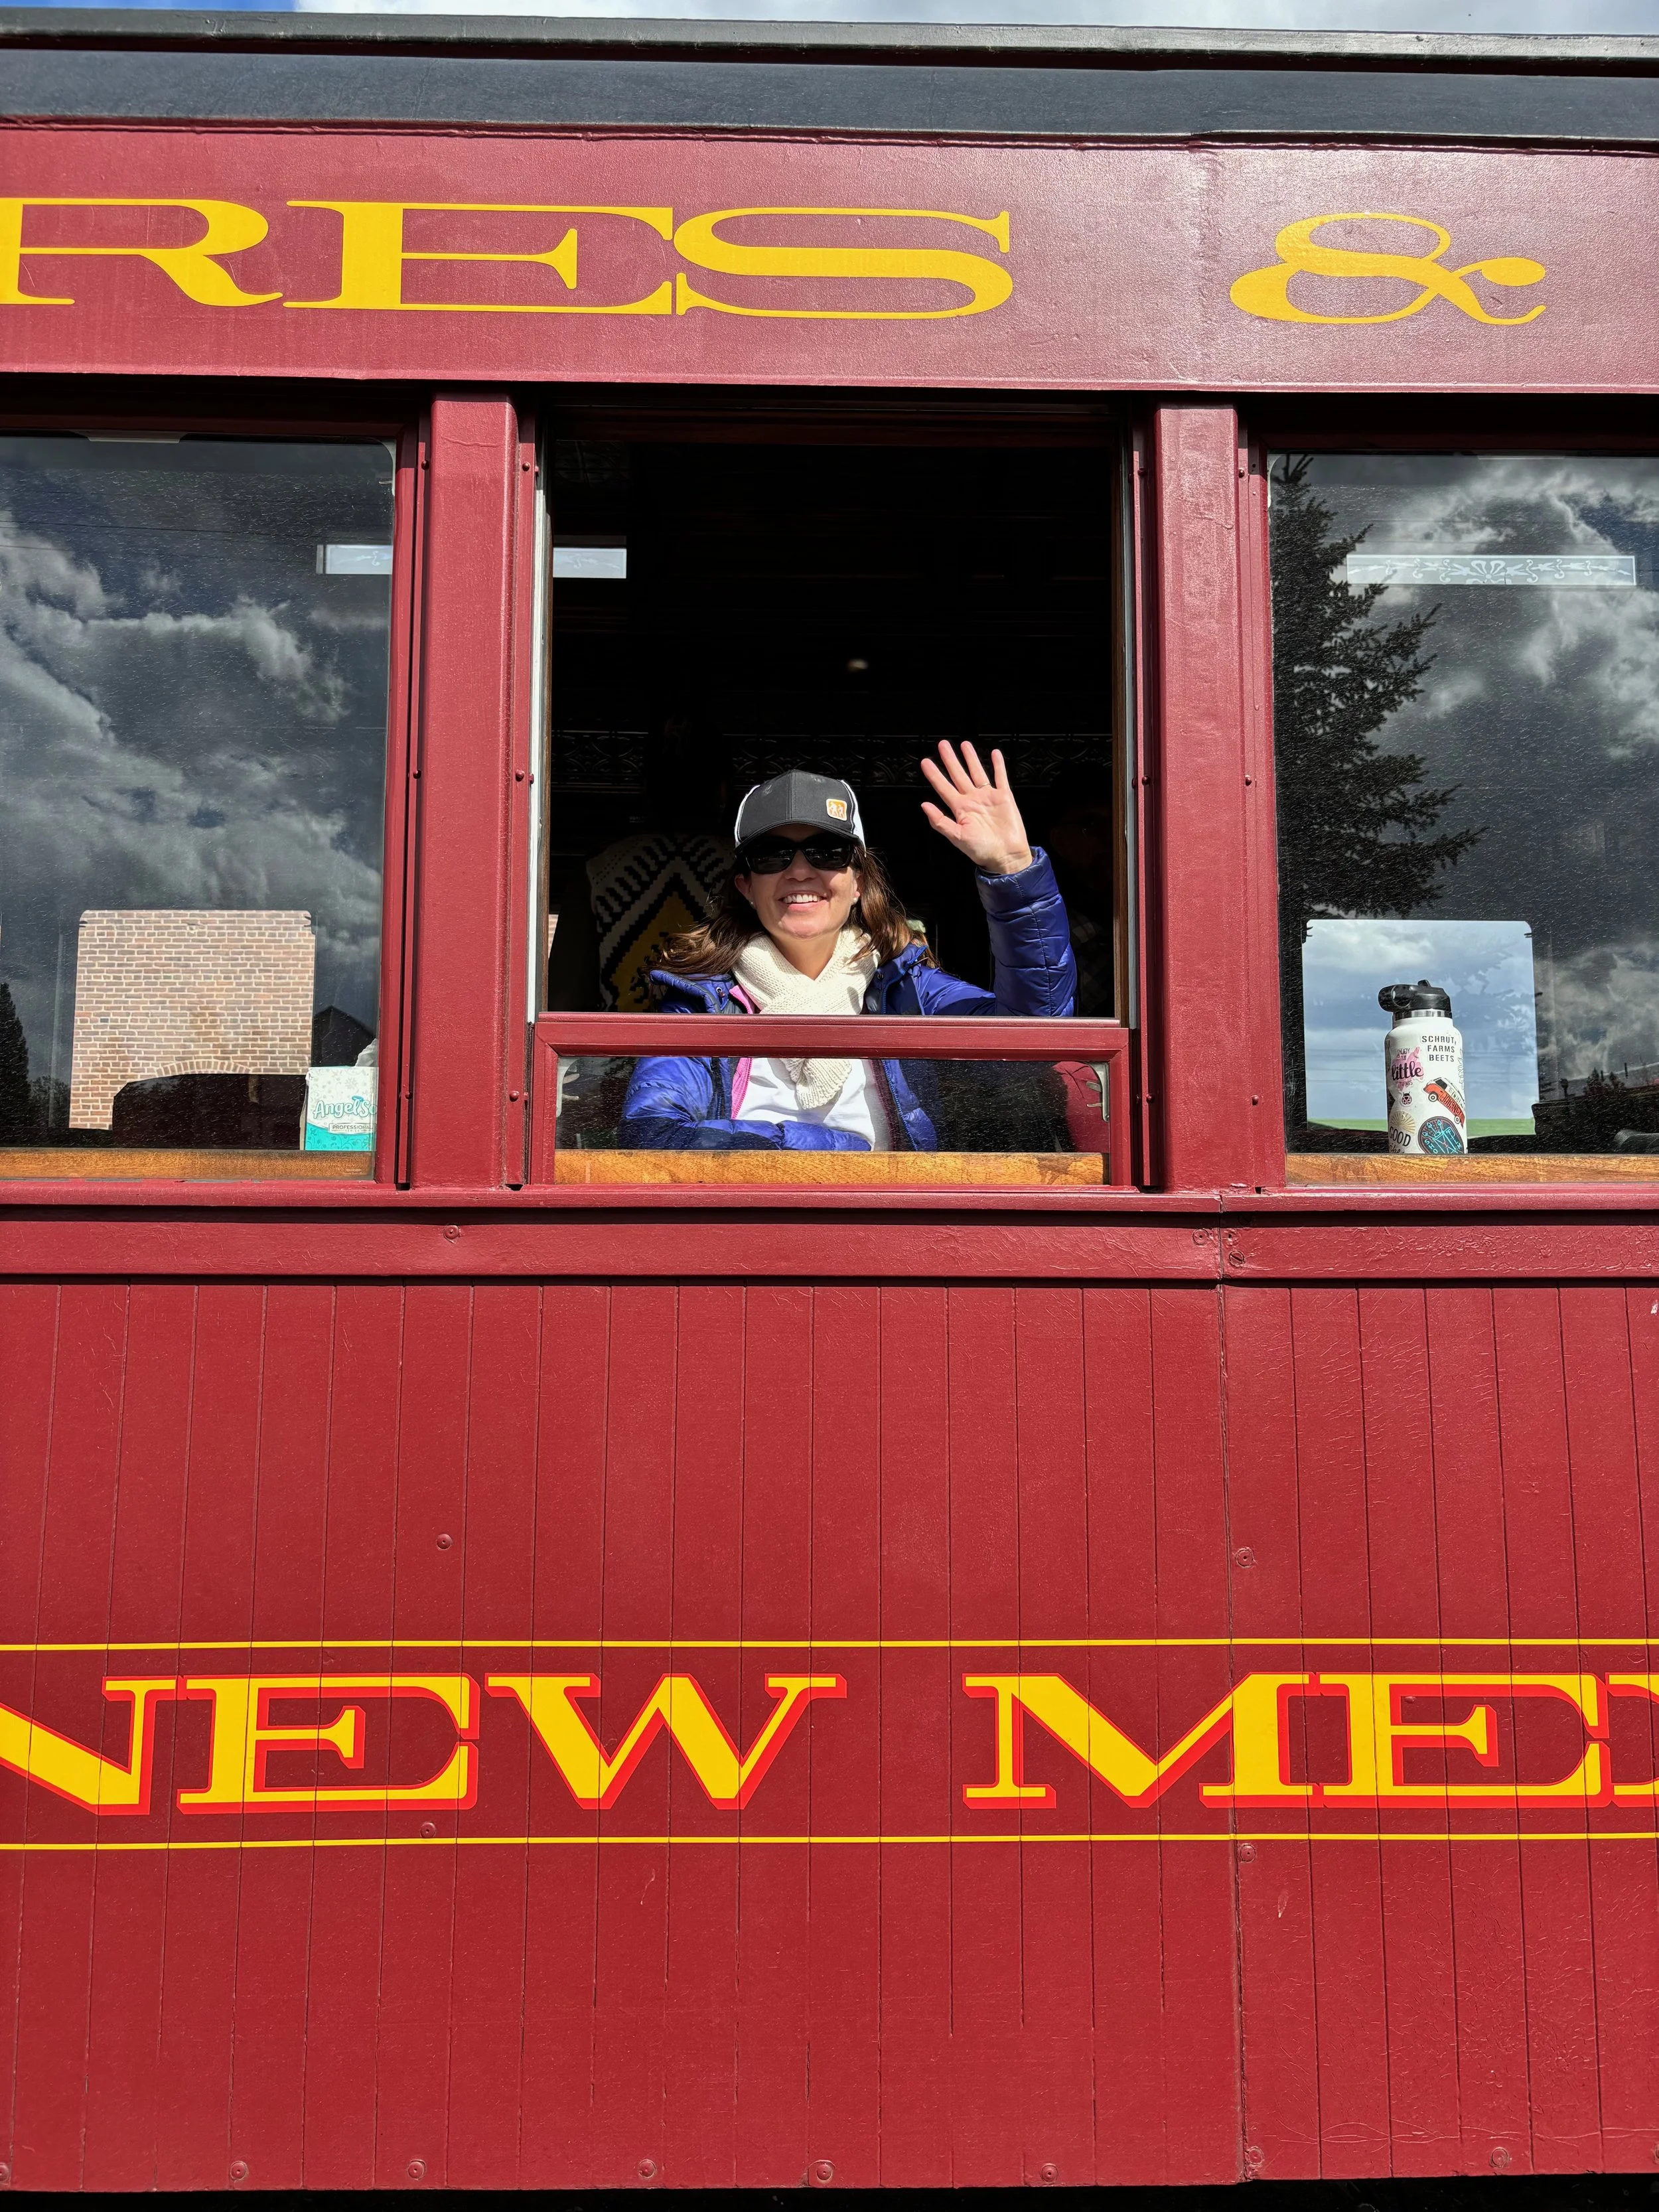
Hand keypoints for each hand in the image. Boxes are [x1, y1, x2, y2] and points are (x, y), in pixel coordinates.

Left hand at [919, 741, 1033, 876]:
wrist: (1007, 856)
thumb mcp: (958, 837)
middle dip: (950, 760)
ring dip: (971, 758)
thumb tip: (924, 806)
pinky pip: (1000, 777)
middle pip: (958, 775)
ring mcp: (988, 797)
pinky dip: (998, 765)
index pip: (943, 787)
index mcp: (960, 809)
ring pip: (977, 772)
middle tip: (942, 745)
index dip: (934, 775)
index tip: (926, 762)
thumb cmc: (982, 850)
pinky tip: (994, 754)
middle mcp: (972, 800)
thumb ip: (940, 821)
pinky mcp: (1004, 797)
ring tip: (964, 744)